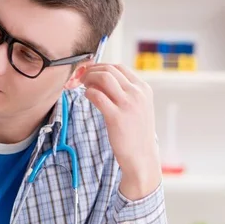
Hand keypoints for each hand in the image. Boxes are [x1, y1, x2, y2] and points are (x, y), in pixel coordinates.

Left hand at [78, 63, 160, 199]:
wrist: (142, 157)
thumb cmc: (135, 133)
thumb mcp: (137, 107)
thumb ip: (125, 92)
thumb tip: (100, 79)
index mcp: (143, 88)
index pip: (119, 67)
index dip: (100, 66)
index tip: (89, 72)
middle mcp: (137, 93)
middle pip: (109, 69)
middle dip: (91, 71)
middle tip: (81, 79)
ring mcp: (128, 104)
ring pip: (103, 78)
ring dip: (88, 79)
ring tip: (82, 86)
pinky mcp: (116, 117)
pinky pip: (96, 96)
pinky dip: (88, 93)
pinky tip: (86, 97)